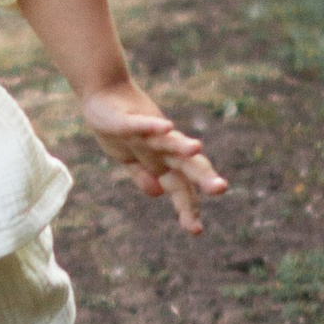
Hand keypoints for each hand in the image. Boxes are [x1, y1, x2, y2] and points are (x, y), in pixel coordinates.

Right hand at [78, 81, 226, 235]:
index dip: (188, 208)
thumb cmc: (117, 127)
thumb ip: (143, 176)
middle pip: (185, 165)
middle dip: (202, 177)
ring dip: (182, 147)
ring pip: (169, 142)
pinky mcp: (131, 119)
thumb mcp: (127, 159)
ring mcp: (149, 133)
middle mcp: (161, 148)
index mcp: (160, 162)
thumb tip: (159, 193)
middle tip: (220, 189)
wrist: (102, 92)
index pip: (180, 188)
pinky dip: (154, 126)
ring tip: (197, 149)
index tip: (196, 231)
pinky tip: (167, 126)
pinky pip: (143, 124)